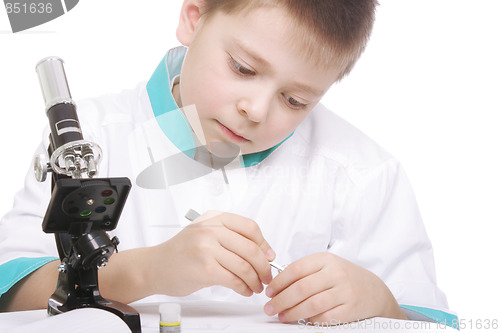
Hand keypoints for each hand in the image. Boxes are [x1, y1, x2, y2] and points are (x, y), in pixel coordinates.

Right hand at [148, 211, 274, 296]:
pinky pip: (234, 279)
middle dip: (263, 266)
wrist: (155, 266)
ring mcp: (207, 248)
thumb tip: (263, 251)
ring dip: (255, 280)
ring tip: (256, 286)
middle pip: (250, 248)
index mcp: (214, 218)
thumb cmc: (181, 252)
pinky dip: (244, 287)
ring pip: (244, 265)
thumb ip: (231, 237)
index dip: (264, 244)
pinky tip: (244, 290)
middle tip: (267, 276)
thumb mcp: (205, 233)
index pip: (250, 227)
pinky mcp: (205, 268)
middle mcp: (210, 229)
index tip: (268, 256)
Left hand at [264, 252, 406, 323]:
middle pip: (301, 288)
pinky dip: (310, 320)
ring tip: (282, 316)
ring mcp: (344, 291)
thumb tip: (277, 284)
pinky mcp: (350, 309)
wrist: (374, 290)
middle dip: (281, 300)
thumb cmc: (344, 277)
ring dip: (292, 312)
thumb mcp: (326, 266)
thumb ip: (304, 272)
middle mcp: (335, 273)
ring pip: (312, 304)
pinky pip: (325, 317)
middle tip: (270, 307)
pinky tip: (302, 320)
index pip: (296, 269)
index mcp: (326, 259)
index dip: (279, 282)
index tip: (269, 291)